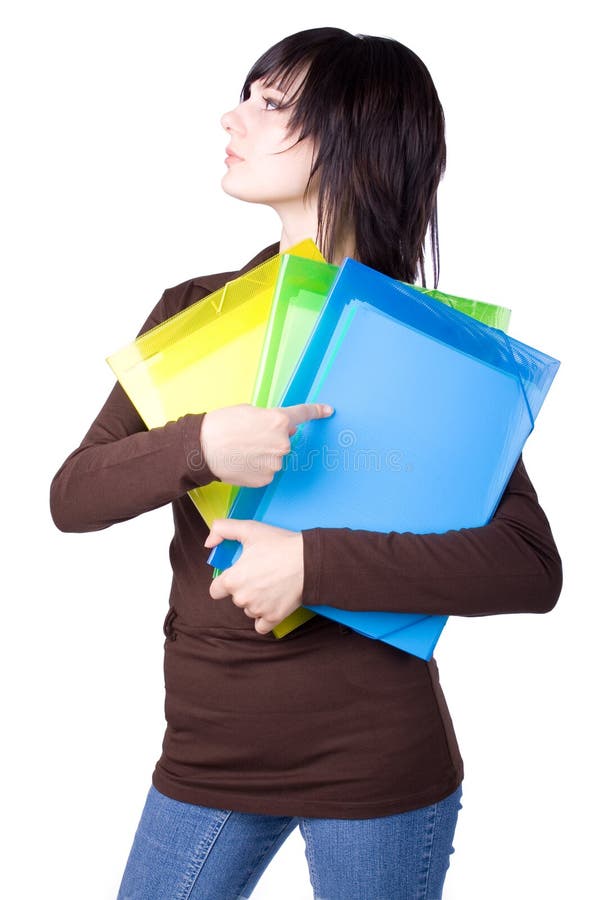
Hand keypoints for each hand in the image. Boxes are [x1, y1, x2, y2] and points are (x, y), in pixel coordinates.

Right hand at [199, 402, 333, 486]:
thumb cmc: (222, 425)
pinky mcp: (266, 478)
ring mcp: (276, 463)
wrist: (203, 449)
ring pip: (275, 456)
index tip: (328, 411)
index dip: (318, 411)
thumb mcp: (249, 411)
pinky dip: (257, 467)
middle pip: (285, 439)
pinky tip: (242, 462)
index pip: (303, 415)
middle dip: (272, 437)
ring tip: (241, 450)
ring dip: (264, 453)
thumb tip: (283, 428)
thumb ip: (271, 418)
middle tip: (250, 436)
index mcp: (280, 421)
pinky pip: (267, 470)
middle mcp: (283, 443)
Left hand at [205, 519, 304, 634]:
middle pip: (236, 598)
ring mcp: (258, 610)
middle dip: (245, 588)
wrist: (309, 561)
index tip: (236, 576)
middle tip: (260, 574)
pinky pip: (262, 626)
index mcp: (232, 580)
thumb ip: (222, 530)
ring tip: (271, 584)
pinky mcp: (274, 618)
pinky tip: (271, 604)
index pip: (215, 590)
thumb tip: (208, 542)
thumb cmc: (280, 545)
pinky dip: (265, 618)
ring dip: (256, 601)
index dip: (224, 583)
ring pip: (249, 610)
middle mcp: (242, 598)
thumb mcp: (249, 529)